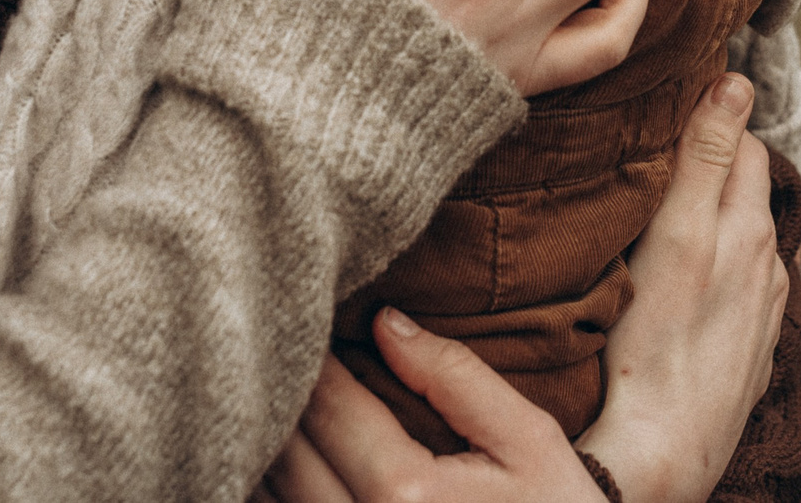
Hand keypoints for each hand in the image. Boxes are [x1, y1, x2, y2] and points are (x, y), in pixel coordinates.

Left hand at [262, 309, 605, 502]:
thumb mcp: (527, 441)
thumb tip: (386, 321)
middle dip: (288, 395)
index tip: (304, 316)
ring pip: (274, 491)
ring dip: (277, 443)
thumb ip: (455, 377)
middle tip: (289, 346)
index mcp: (407, 496)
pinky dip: (281, 487)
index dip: (313, 356)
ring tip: (290, 396)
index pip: (330, 407)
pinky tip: (303, 456)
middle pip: (289, 451)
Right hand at [576, 74, 786, 502]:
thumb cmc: (656, 341)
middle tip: (670, 145)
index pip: (743, 142)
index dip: (714, 115)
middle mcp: (769, 266)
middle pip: (750, 190)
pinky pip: (742, 290)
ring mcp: (762, 313)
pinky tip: (692, 280)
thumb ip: (706, 157)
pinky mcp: (749, 351)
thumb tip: (736, 82)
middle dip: (720, 161)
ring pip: (746, 241)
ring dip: (720, 218)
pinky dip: (722, 269)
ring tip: (677, 211)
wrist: (664, 448)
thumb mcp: (676, 235)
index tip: (678, 99)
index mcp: (751, 228)